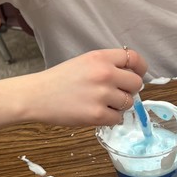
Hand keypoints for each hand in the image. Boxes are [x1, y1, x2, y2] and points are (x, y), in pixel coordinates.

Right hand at [28, 47, 147, 127]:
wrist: (37, 95)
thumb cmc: (59, 80)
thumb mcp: (84, 62)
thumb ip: (107, 65)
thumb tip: (131, 77)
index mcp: (100, 57)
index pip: (134, 58)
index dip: (139, 68)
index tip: (137, 74)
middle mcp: (104, 73)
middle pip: (136, 83)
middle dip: (128, 90)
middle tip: (114, 93)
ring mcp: (102, 94)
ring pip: (128, 103)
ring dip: (118, 105)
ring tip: (100, 103)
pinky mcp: (97, 114)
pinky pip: (117, 118)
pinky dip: (109, 118)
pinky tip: (95, 113)